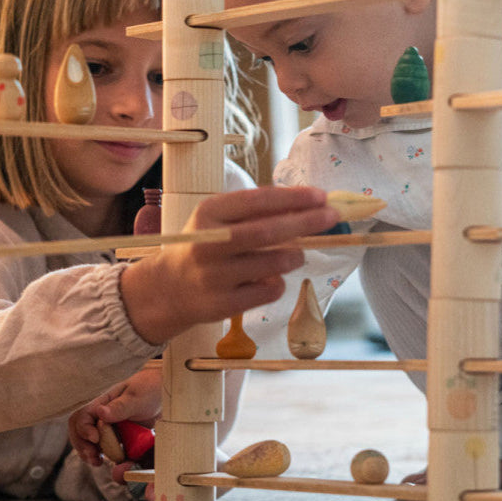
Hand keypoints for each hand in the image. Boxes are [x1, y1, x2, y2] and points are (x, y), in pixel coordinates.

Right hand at [68, 367, 161, 466]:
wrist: (168, 396)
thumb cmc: (151, 389)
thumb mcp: (137, 396)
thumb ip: (120, 406)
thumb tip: (100, 413)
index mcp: (103, 403)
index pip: (82, 416)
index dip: (84, 429)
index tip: (95, 439)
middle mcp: (103, 417)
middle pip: (80, 432)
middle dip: (83, 446)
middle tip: (94, 457)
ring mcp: (110, 429)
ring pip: (90, 444)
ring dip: (90, 454)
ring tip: (98, 462)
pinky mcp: (121, 440)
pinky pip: (109, 452)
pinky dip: (108, 459)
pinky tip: (113, 464)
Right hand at [120, 186, 338, 344]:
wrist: (169, 288)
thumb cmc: (204, 245)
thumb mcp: (218, 219)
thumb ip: (255, 211)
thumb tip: (308, 204)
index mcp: (208, 212)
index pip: (257, 201)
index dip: (292, 198)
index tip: (321, 196)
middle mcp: (208, 243)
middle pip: (267, 232)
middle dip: (305, 223)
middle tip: (332, 217)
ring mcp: (215, 276)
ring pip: (273, 263)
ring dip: (295, 254)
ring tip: (296, 252)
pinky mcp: (223, 304)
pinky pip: (269, 290)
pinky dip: (278, 282)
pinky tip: (269, 278)